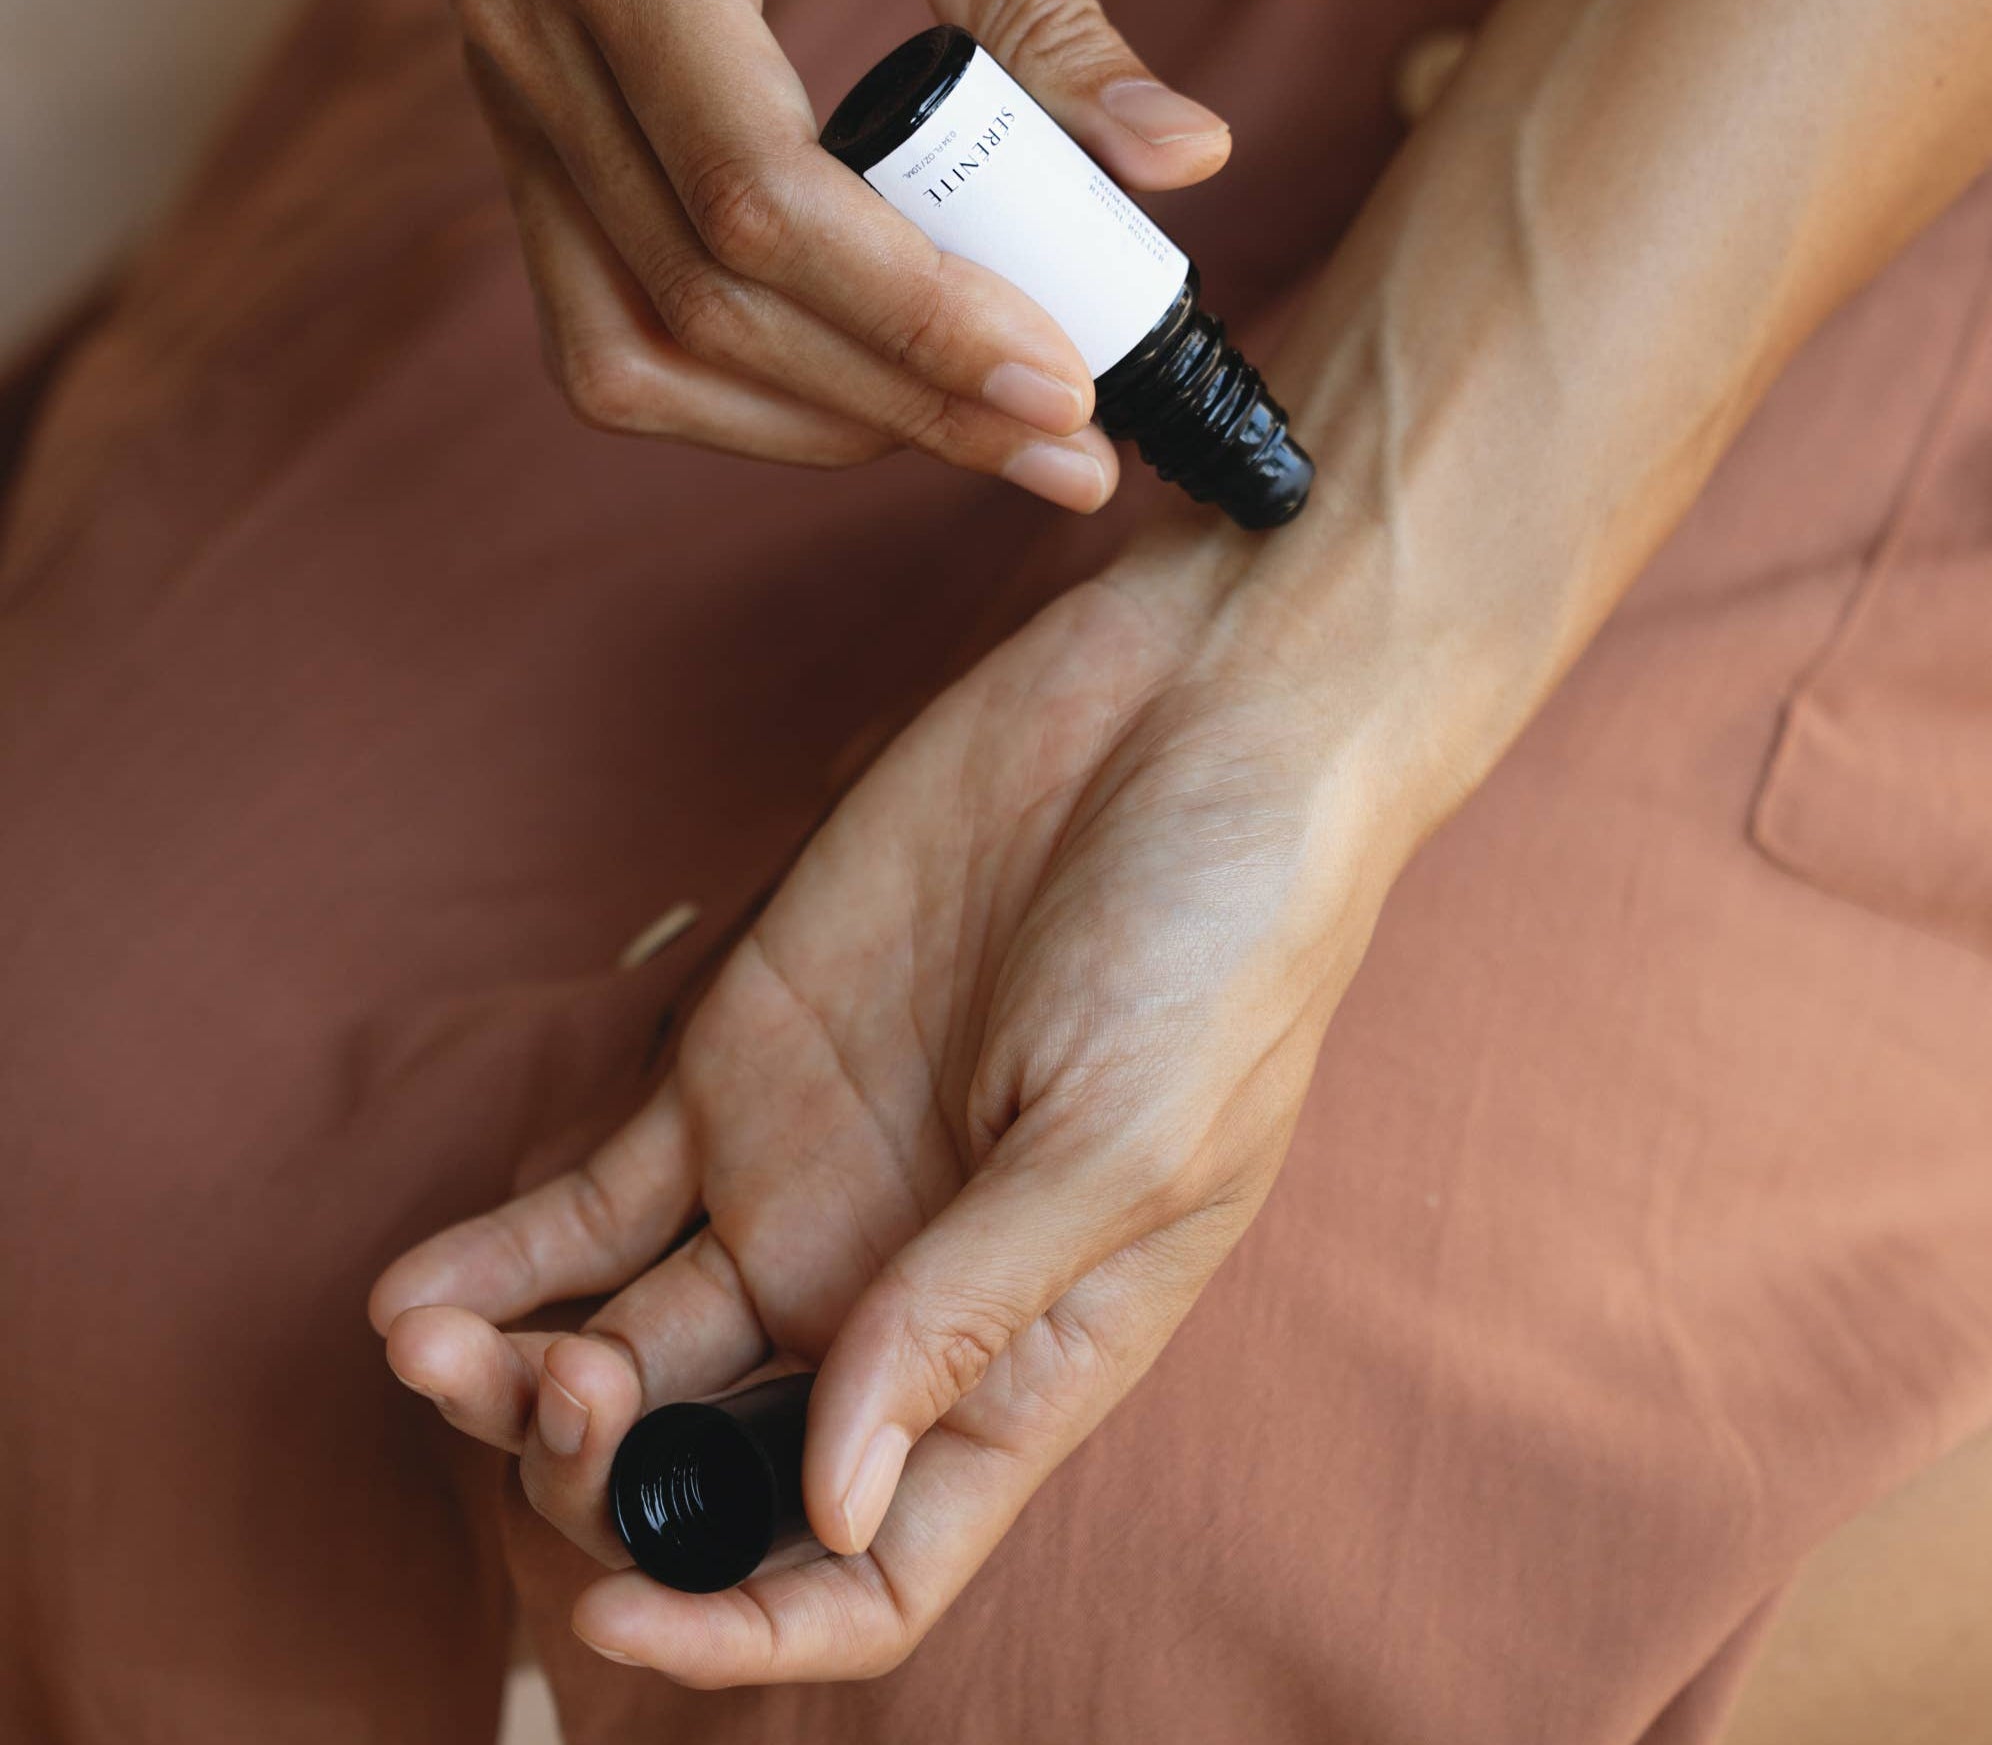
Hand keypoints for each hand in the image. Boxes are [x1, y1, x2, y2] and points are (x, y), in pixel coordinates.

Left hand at [370, 540, 1417, 1683]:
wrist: (1186, 719)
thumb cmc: (1228, 942)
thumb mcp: (1131, 1141)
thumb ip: (974, 1315)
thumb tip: (836, 1503)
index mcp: (1020, 1353)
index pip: (875, 1560)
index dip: (749, 1625)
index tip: (624, 1616)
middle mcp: (896, 1291)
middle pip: (712, 1467)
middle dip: (604, 1480)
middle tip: (563, 1391)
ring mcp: (805, 1181)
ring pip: (625, 1345)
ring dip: (514, 1383)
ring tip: (440, 1350)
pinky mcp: (739, 1064)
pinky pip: (590, 1199)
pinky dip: (497, 1256)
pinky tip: (411, 1297)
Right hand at [455, 0, 1231, 506]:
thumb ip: (1050, 10)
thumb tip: (1182, 163)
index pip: (759, 199)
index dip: (917, 321)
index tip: (1063, 388)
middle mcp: (527, 29)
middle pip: (708, 302)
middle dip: (903, 404)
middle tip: (1059, 453)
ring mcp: (509, 98)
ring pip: (630, 355)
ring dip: (813, 427)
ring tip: (970, 431)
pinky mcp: (532, 142)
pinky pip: (606, 331)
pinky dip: (735, 393)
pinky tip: (860, 393)